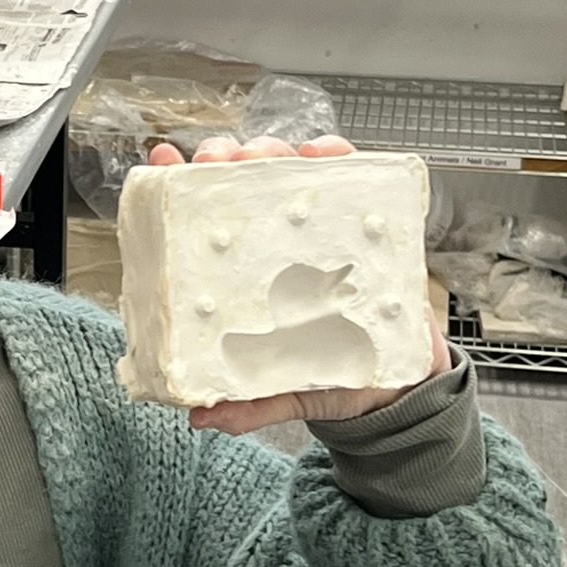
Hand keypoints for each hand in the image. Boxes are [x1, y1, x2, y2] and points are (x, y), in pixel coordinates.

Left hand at [145, 134, 450, 436]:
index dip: (181, 185)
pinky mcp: (364, 231)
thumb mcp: (282, 394)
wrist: (401, 392)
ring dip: (276, 150)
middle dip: (228, 158)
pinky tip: (325, 152)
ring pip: (292, 173)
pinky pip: (352, 182)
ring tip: (267, 152)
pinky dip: (339, 159)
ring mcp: (320, 235)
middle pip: (245, 185)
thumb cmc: (334, 381)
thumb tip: (199, 416)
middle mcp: (278, 248)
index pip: (206, 222)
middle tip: (222, 158)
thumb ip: (245, 405)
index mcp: (248, 276)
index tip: (165, 160)